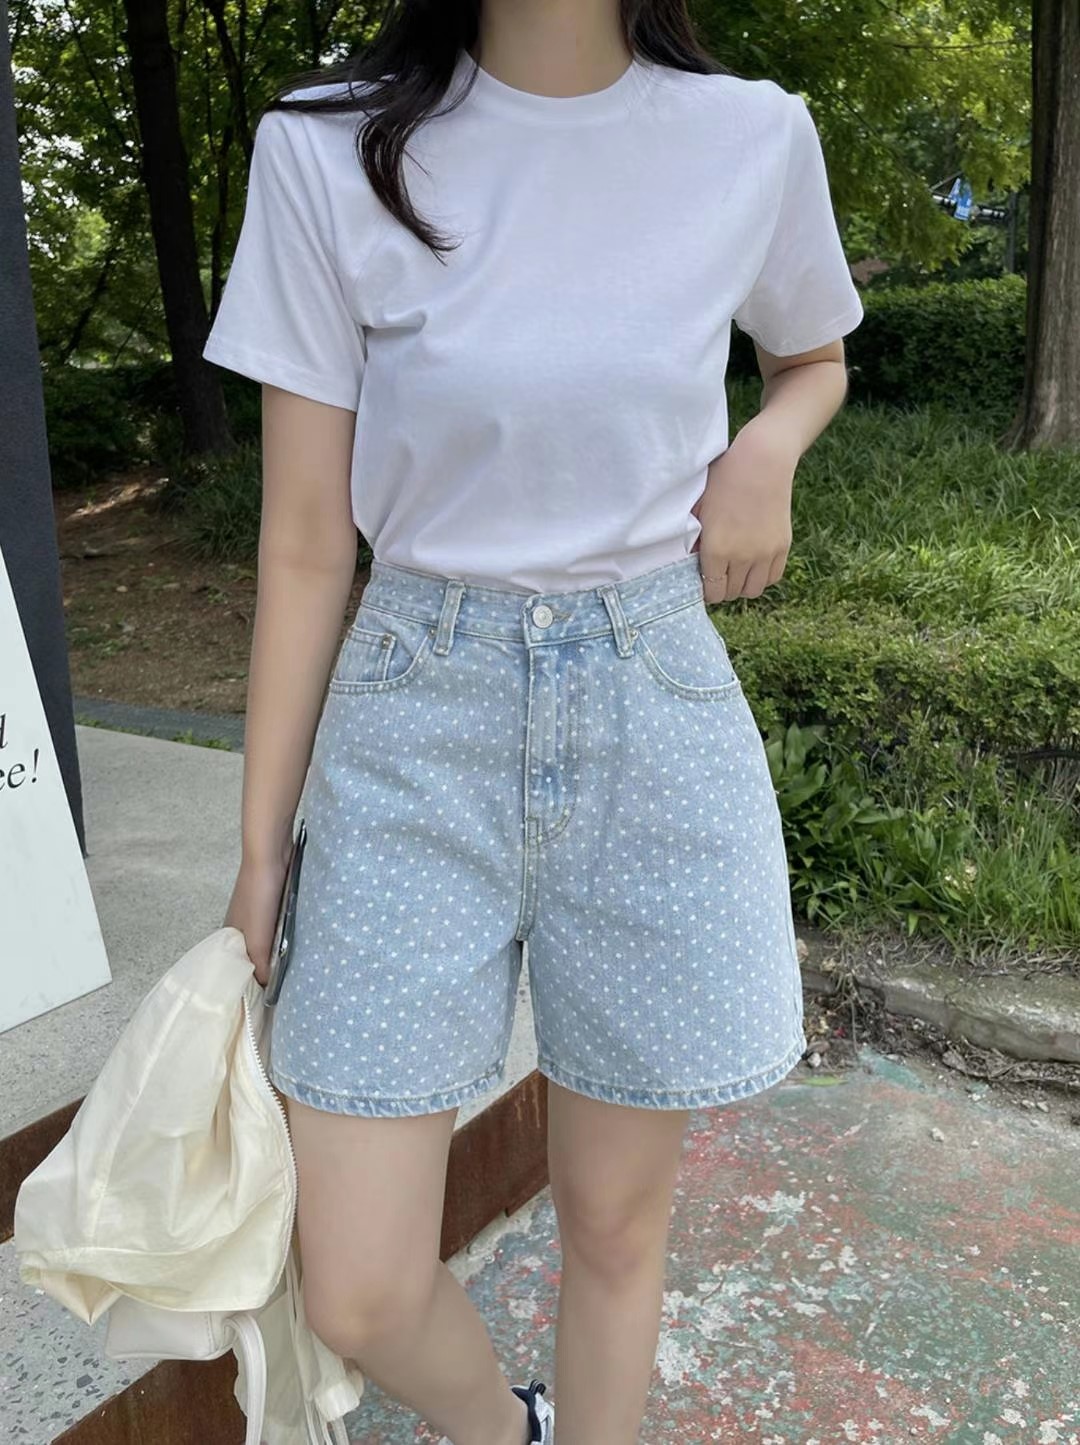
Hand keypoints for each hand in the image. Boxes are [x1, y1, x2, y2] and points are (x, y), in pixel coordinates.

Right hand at [223, 853, 291, 986]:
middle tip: (284, 990)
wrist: (270, 856)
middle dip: (264, 972)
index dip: (247, 984)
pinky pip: (278, 930)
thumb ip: (260, 965)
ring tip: (293, 973)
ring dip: (276, 956)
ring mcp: (257, 917)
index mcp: (229, 938)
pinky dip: (284, 940)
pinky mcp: (272, 906)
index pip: (236, 969)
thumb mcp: (257, 938)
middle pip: (252, 958)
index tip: (262, 1002)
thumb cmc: (258, 896)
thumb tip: (266, 987)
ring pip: (267, 944)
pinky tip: (297, 947)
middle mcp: (240, 929)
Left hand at [691, 419, 797, 605]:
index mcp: (716, 549)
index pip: (711, 591)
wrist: (762, 461)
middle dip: (722, 587)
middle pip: (731, 593)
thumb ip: (694, 540)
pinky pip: (772, 577)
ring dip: (742, 585)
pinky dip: (761, 576)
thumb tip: (691, 561)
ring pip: (753, 591)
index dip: (705, 590)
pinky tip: (752, 563)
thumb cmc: (724, 480)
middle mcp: (742, 557)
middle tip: (717, 573)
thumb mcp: (699, 508)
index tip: (703, 580)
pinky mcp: (782, 547)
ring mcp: (765, 554)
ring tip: (735, 570)